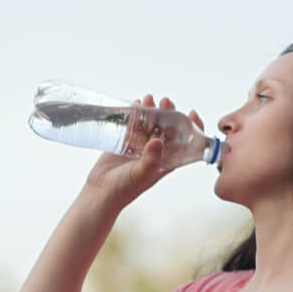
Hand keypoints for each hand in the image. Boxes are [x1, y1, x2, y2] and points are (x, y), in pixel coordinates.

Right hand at [84, 94, 204, 207]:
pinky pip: (133, 126)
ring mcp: (140, 147)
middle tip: (164, 101)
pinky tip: (135, 104)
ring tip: (148, 99)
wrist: (100, 192)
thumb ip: (150, 160)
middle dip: (168, 113)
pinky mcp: (125, 143)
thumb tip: (158, 142)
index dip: (192, 127)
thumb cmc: (124, 189)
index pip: (186, 143)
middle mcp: (156, 153)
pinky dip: (135, 115)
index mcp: (167, 161)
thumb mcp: (141, 174)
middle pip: (168, 129)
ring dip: (151, 111)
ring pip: (150, 124)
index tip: (191, 113)